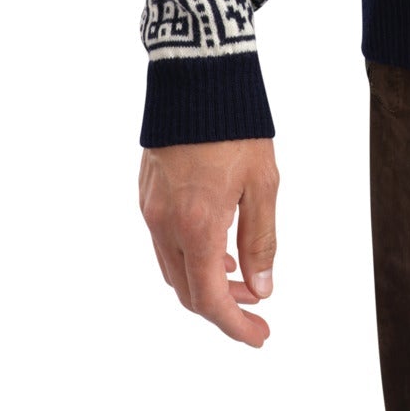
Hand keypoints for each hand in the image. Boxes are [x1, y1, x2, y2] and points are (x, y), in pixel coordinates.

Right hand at [139, 137, 279, 343]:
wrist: (197, 75)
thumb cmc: (236, 126)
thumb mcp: (263, 183)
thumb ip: (261, 239)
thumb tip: (262, 288)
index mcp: (196, 226)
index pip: (210, 300)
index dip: (235, 325)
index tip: (260, 335)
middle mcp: (165, 224)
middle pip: (187, 291)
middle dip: (223, 306)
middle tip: (257, 304)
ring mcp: (150, 209)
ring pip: (172, 269)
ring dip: (204, 282)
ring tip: (239, 276)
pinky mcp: (146, 192)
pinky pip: (163, 243)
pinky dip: (189, 256)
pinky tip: (215, 246)